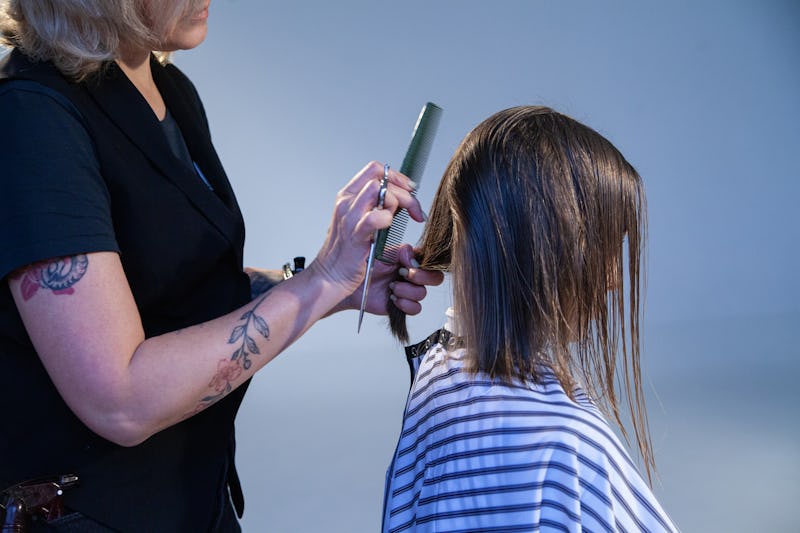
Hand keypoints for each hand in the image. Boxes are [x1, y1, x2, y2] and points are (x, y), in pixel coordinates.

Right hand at [311, 161, 422, 298]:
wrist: (330, 276)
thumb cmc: (347, 252)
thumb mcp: (359, 221)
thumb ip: (376, 206)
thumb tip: (401, 197)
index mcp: (347, 196)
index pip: (374, 169)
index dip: (397, 177)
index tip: (410, 190)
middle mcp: (346, 202)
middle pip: (381, 179)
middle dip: (405, 193)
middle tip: (415, 211)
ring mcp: (349, 218)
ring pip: (379, 191)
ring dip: (397, 203)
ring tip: (400, 220)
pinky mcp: (355, 235)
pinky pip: (375, 217)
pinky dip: (387, 219)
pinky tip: (388, 227)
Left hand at [360, 244, 443, 315]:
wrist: (350, 283)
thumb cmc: (363, 265)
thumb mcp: (380, 250)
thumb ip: (400, 250)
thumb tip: (413, 257)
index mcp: (410, 259)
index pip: (430, 260)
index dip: (424, 264)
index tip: (407, 264)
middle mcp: (412, 275)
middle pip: (435, 278)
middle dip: (421, 278)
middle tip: (403, 275)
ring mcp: (408, 290)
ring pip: (422, 293)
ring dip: (406, 291)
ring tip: (391, 287)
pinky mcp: (403, 304)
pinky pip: (416, 308)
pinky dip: (404, 304)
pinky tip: (392, 298)